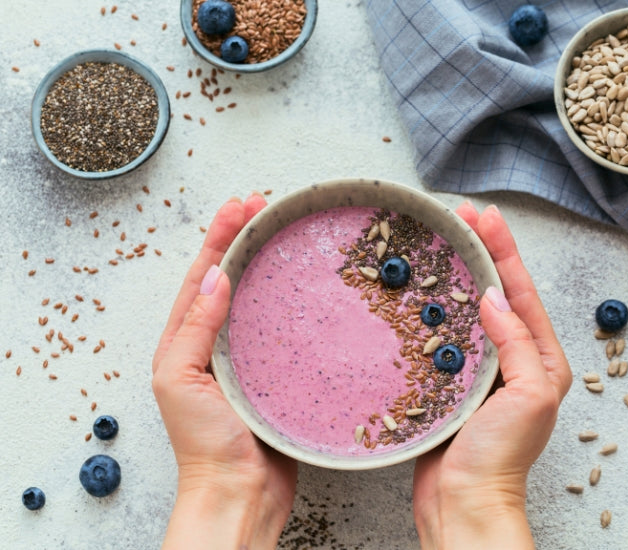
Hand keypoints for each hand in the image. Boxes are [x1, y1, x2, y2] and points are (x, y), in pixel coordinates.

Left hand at [152, 195, 296, 549]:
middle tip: (265, 204)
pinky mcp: (279, 371)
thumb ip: (195, 327)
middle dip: (244, 237)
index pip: (204, 273)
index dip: (220, 236)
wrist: (239, 491)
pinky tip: (309, 288)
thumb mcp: (181, 379)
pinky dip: (294, 301)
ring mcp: (250, 355)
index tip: (241, 206)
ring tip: (284, 231)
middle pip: (232, 276)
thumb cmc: (204, 443)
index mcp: (187, 339)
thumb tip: (215, 274)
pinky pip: (285, 327)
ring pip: (260, 297)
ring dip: (269, 261)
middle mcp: (217, 341)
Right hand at [412, 203, 571, 549]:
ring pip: (467, 309)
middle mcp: (511, 358)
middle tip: (462, 216)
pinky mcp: (450, 381)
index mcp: (539, 359)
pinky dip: (434, 309)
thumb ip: (517, 344)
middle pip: (495, 292)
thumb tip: (495, 299)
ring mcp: (479, 369)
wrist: (463, 503)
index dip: (503, 251)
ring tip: (444, 242)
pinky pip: (444, 335)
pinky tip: (422, 292)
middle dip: (482, 252)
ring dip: (456, 274)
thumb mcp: (527, 397)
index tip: (486, 217)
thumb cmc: (500, 460)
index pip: (520, 292)